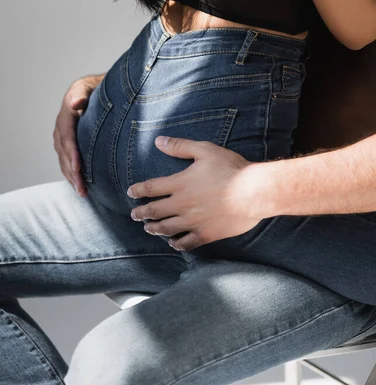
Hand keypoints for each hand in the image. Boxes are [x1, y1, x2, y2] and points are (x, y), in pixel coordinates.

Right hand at [53, 74, 103, 196]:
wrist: (91, 89)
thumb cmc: (93, 88)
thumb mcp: (88, 86)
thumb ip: (81, 95)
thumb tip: (74, 103)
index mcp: (66, 115)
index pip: (67, 138)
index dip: (72, 154)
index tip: (78, 168)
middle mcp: (61, 128)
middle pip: (64, 154)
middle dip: (72, 173)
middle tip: (82, 189)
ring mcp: (62, 137)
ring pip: (64, 160)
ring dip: (71, 177)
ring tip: (81, 192)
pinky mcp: (66, 144)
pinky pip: (66, 161)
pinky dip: (71, 174)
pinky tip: (79, 185)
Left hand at [127, 136, 267, 251]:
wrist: (253, 192)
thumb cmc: (230, 168)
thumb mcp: (205, 150)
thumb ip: (180, 146)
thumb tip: (158, 141)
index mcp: (180, 183)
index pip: (151, 188)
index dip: (138, 190)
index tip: (131, 193)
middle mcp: (182, 204)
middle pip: (154, 211)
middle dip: (141, 213)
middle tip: (134, 215)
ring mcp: (193, 221)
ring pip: (166, 228)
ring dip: (154, 229)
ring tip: (148, 229)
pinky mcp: (206, 234)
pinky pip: (186, 242)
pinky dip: (176, 243)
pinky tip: (173, 242)